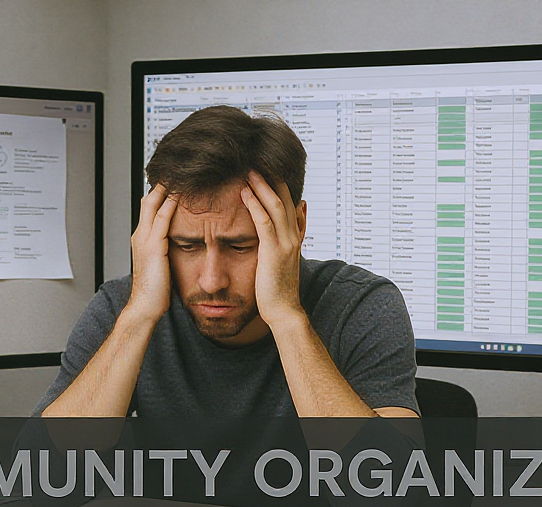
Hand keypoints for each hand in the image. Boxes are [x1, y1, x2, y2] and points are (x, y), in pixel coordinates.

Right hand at [127, 184, 176, 324]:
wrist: (145, 307)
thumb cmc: (155, 293)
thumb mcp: (161, 267)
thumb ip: (166, 253)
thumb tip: (177, 249)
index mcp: (142, 240)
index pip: (149, 208)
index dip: (159, 194)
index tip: (172, 182)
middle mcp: (140, 235)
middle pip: (149, 199)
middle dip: (161, 184)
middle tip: (175, 170)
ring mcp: (145, 239)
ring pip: (154, 203)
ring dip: (166, 187)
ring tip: (179, 173)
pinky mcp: (154, 246)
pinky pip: (163, 217)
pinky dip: (171, 202)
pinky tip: (181, 193)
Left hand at [240, 172, 305, 327]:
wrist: (284, 312)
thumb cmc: (278, 289)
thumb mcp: (284, 259)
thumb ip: (290, 236)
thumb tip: (298, 212)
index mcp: (294, 236)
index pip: (288, 201)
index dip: (278, 182)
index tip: (264, 166)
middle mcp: (293, 235)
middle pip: (284, 196)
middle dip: (270, 176)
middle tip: (254, 158)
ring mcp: (286, 243)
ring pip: (275, 204)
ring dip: (261, 184)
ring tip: (247, 169)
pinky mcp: (274, 252)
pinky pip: (264, 221)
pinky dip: (254, 204)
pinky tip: (243, 192)